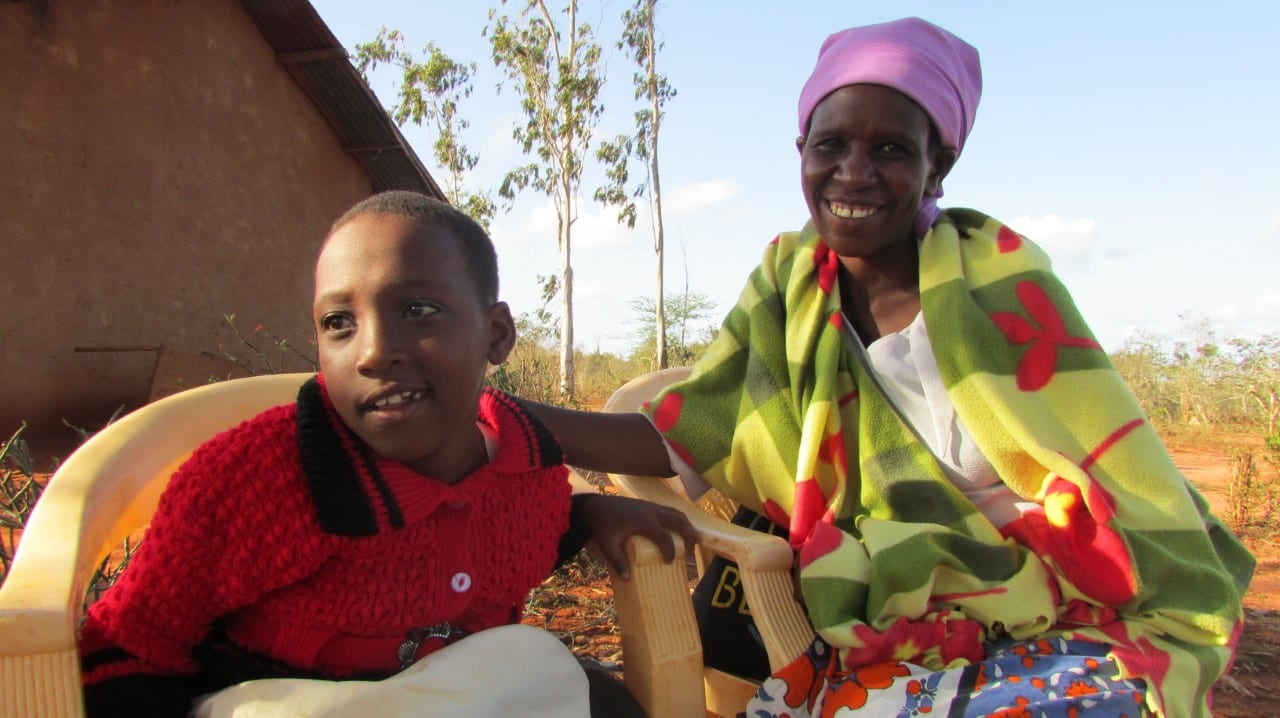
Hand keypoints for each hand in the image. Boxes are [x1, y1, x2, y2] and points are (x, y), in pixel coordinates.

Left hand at [581, 494, 698, 579]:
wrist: (596, 506)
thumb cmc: (602, 525)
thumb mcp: (607, 544)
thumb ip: (617, 561)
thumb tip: (627, 579)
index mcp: (643, 521)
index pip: (664, 537)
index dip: (670, 551)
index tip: (669, 562)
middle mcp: (652, 511)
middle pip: (678, 520)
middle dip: (689, 533)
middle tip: (693, 548)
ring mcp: (652, 506)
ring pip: (676, 512)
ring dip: (687, 525)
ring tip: (692, 539)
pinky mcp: (649, 504)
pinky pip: (670, 510)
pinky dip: (679, 519)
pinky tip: (679, 529)